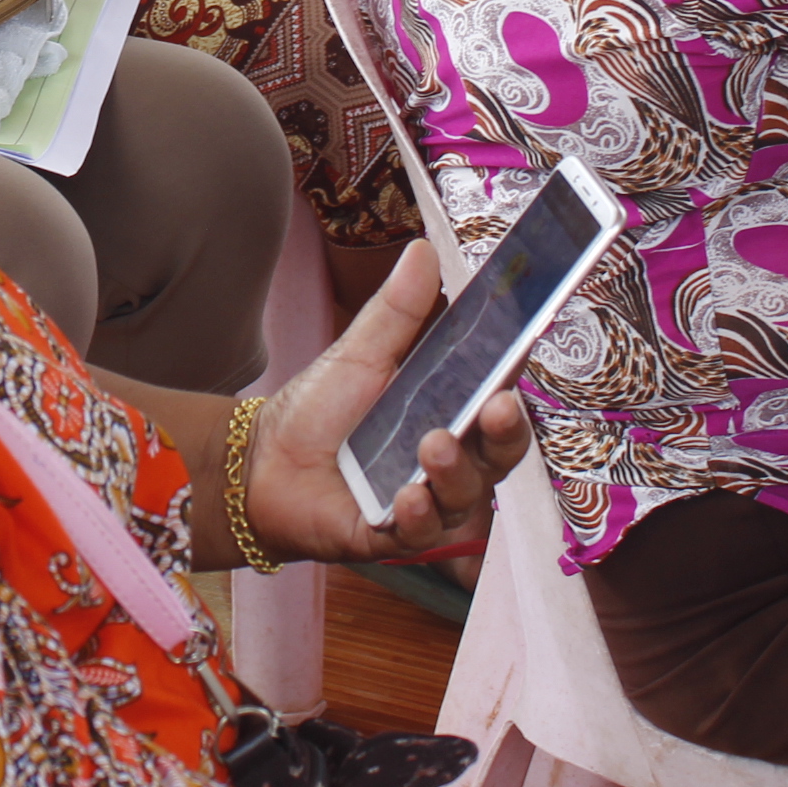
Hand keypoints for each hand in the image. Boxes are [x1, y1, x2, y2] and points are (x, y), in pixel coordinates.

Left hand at [243, 240, 529, 565]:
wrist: (260, 463)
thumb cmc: (319, 411)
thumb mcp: (360, 354)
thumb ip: (397, 311)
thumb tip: (423, 250)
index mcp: (450, 414)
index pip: (498, 396)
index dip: (516, 374)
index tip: (527, 343)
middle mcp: (449, 463)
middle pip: (498, 453)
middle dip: (505, 433)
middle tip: (499, 407)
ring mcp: (423, 502)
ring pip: (463, 497)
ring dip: (454, 474)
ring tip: (434, 444)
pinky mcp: (389, 536)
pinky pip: (417, 536)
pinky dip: (417, 518)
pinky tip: (407, 501)